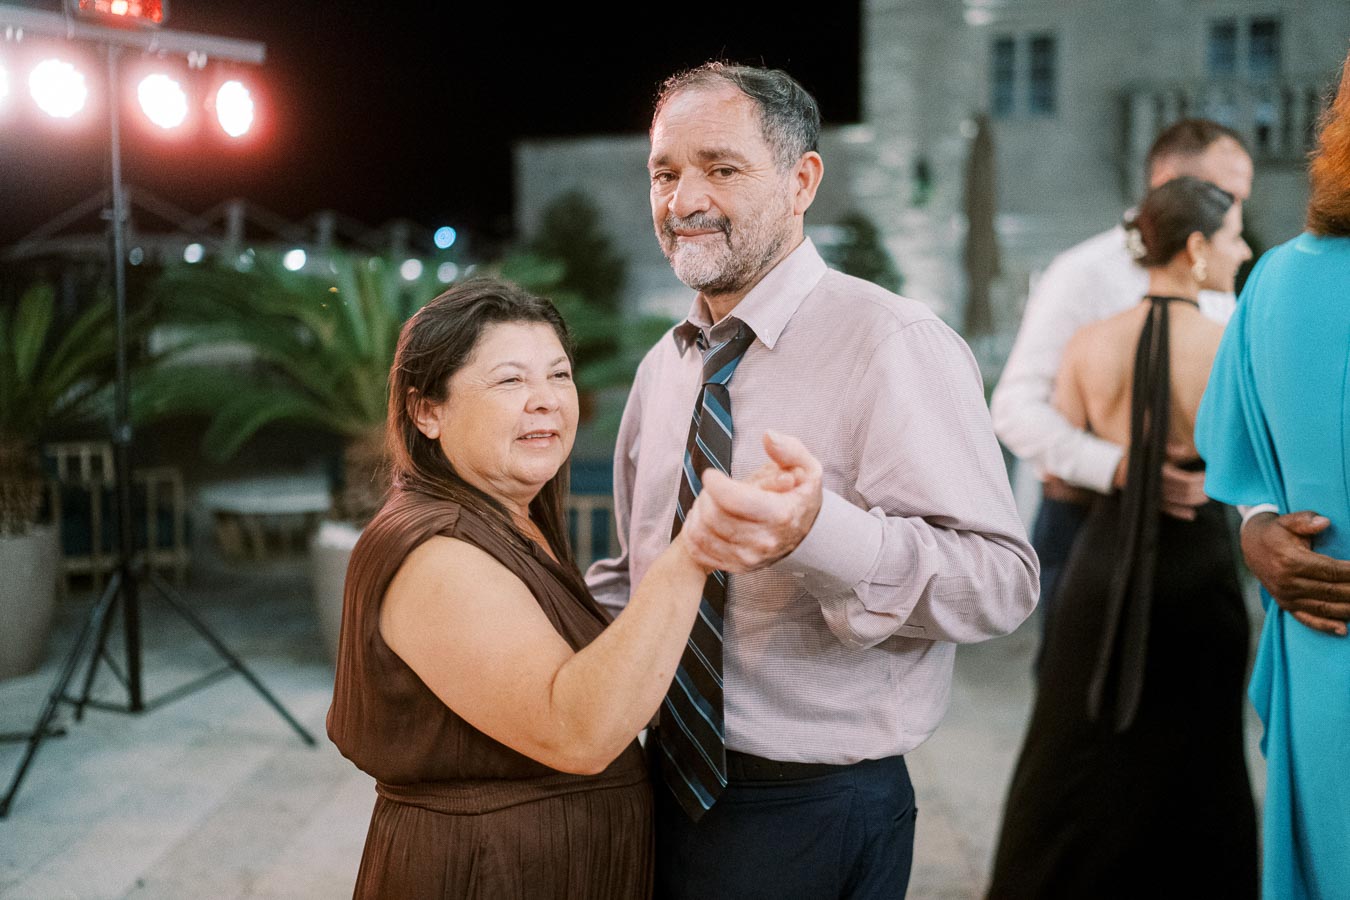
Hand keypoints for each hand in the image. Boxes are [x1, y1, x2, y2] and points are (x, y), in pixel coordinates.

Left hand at [681, 430, 822, 573]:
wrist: (805, 533)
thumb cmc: (798, 495)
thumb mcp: (806, 468)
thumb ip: (789, 450)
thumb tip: (769, 436)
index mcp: (780, 514)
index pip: (733, 499)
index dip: (715, 483)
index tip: (712, 475)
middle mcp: (764, 541)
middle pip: (713, 515)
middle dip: (707, 495)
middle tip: (714, 488)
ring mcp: (748, 558)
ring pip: (702, 533)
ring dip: (699, 513)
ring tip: (712, 503)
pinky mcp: (735, 567)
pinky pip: (698, 550)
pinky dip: (695, 532)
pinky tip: (706, 520)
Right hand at [1110, 456, 1205, 520]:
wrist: (1115, 470)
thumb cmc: (1137, 456)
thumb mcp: (1151, 448)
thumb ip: (1168, 448)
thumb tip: (1186, 450)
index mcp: (1158, 471)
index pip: (1184, 479)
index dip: (1198, 479)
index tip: (1208, 475)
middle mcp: (1157, 485)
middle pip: (1184, 492)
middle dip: (1199, 490)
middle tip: (1212, 487)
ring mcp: (1154, 495)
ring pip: (1178, 501)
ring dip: (1193, 501)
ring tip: (1206, 497)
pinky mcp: (1151, 501)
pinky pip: (1167, 510)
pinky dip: (1179, 513)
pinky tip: (1191, 515)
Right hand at [1242, 510, 1349, 635]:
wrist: (1251, 547)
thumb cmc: (1277, 533)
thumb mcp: (1288, 521)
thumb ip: (1306, 520)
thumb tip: (1324, 523)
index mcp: (1290, 560)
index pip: (1331, 570)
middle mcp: (1288, 582)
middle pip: (1332, 591)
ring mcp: (1287, 596)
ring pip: (1325, 607)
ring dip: (1349, 608)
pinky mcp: (1286, 605)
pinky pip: (1308, 619)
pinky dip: (1326, 626)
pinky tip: (1344, 629)